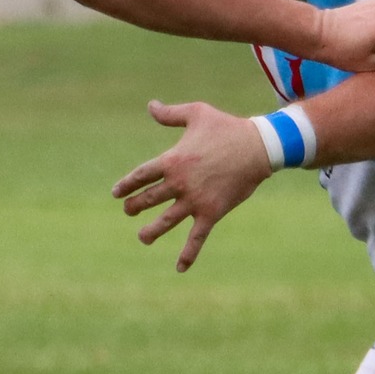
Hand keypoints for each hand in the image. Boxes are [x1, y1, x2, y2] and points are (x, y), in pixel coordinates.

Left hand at [112, 100, 273, 271]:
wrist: (258, 147)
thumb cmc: (227, 127)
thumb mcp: (197, 113)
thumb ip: (170, 114)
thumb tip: (150, 106)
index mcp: (172, 160)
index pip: (141, 175)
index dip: (127, 185)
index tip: (117, 193)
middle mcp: (179, 183)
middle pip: (149, 199)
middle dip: (136, 206)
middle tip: (129, 210)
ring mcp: (194, 200)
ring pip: (166, 221)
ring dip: (151, 231)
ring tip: (142, 237)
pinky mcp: (211, 213)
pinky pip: (196, 237)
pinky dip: (188, 254)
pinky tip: (180, 268)